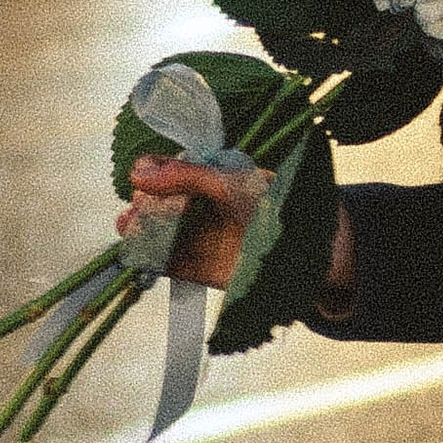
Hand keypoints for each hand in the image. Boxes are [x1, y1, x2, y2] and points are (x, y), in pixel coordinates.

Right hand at [120, 155, 358, 303]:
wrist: (315, 254)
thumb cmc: (278, 206)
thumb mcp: (232, 183)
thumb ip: (188, 175)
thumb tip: (138, 171)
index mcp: (217, 179)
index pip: (175, 173)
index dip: (154, 174)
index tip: (140, 174)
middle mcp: (208, 209)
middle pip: (163, 204)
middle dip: (145, 204)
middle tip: (139, 204)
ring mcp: (206, 240)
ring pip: (162, 235)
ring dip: (141, 231)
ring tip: (128, 224)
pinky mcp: (207, 271)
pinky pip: (172, 264)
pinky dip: (152, 259)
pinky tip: (135, 251)